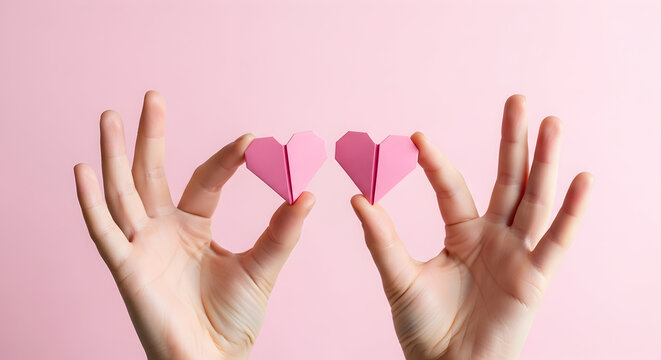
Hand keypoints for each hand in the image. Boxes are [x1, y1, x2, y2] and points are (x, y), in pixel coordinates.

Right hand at [74, 91, 314, 358]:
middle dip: (150, 136)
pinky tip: (82, 169)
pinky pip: (104, 232)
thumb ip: (282, 231)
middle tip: (153, 96)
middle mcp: (163, 230)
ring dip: (113, 155)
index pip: (206, 180)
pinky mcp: (126, 269)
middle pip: (151, 173)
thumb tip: (307, 192)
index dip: (227, 159)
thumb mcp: (263, 267)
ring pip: (123, 192)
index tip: (252, 140)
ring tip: (109, 116)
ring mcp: (142, 247)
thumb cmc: (233, 320)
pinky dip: (91, 203)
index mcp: (194, 227)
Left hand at [351, 95, 592, 359]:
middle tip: (516, 99)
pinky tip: (581, 178)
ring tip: (551, 122)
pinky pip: (555, 241)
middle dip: (512, 141)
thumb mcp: (399, 278)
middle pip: (507, 180)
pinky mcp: (535, 279)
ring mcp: (516, 255)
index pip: (451, 187)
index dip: (435, 162)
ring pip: (534, 200)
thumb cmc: (425, 329)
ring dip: (545, 161)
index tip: (415, 136)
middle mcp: (494, 237)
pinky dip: (571, 212)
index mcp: (462, 234)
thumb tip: (357, 198)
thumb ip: (381, 239)